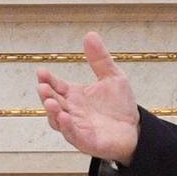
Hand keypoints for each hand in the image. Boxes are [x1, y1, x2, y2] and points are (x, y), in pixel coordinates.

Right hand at [35, 32, 140, 163]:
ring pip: (57, 120)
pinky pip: (72, 135)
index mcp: (74, 96)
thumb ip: (99, 59)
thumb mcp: (112, 77)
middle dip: (46, 95)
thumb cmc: (120, 106)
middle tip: (42, 86)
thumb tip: (90, 34)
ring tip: (49, 101)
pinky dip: (67, 127)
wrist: (135, 129)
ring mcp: (76, 127)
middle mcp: (71, 111)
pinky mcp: (86, 141)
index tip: (41, 72)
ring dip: (52, 112)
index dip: (47, 80)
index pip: (56, 86)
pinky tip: (64, 117)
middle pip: (53, 102)